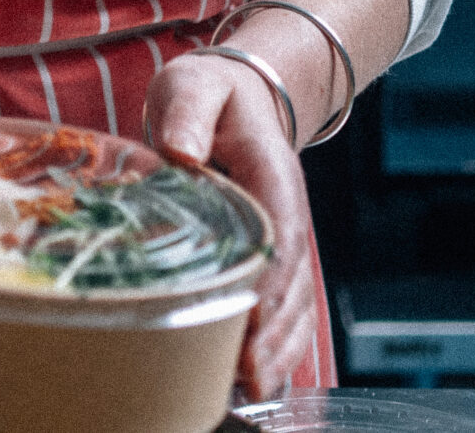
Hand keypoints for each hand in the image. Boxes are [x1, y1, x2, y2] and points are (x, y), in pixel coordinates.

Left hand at [144, 53, 315, 400]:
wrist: (236, 95)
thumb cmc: (208, 93)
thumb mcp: (194, 86)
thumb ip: (190, 113)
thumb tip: (182, 151)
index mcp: (272, 175)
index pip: (280, 234)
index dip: (269, 281)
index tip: (251, 319)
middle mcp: (287, 214)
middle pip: (291, 283)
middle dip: (274, 333)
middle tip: (248, 377)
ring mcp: (282, 239)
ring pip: (292, 303)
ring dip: (276, 347)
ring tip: (252, 388)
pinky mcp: (268, 255)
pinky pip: (280, 305)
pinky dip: (273, 341)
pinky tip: (254, 376)